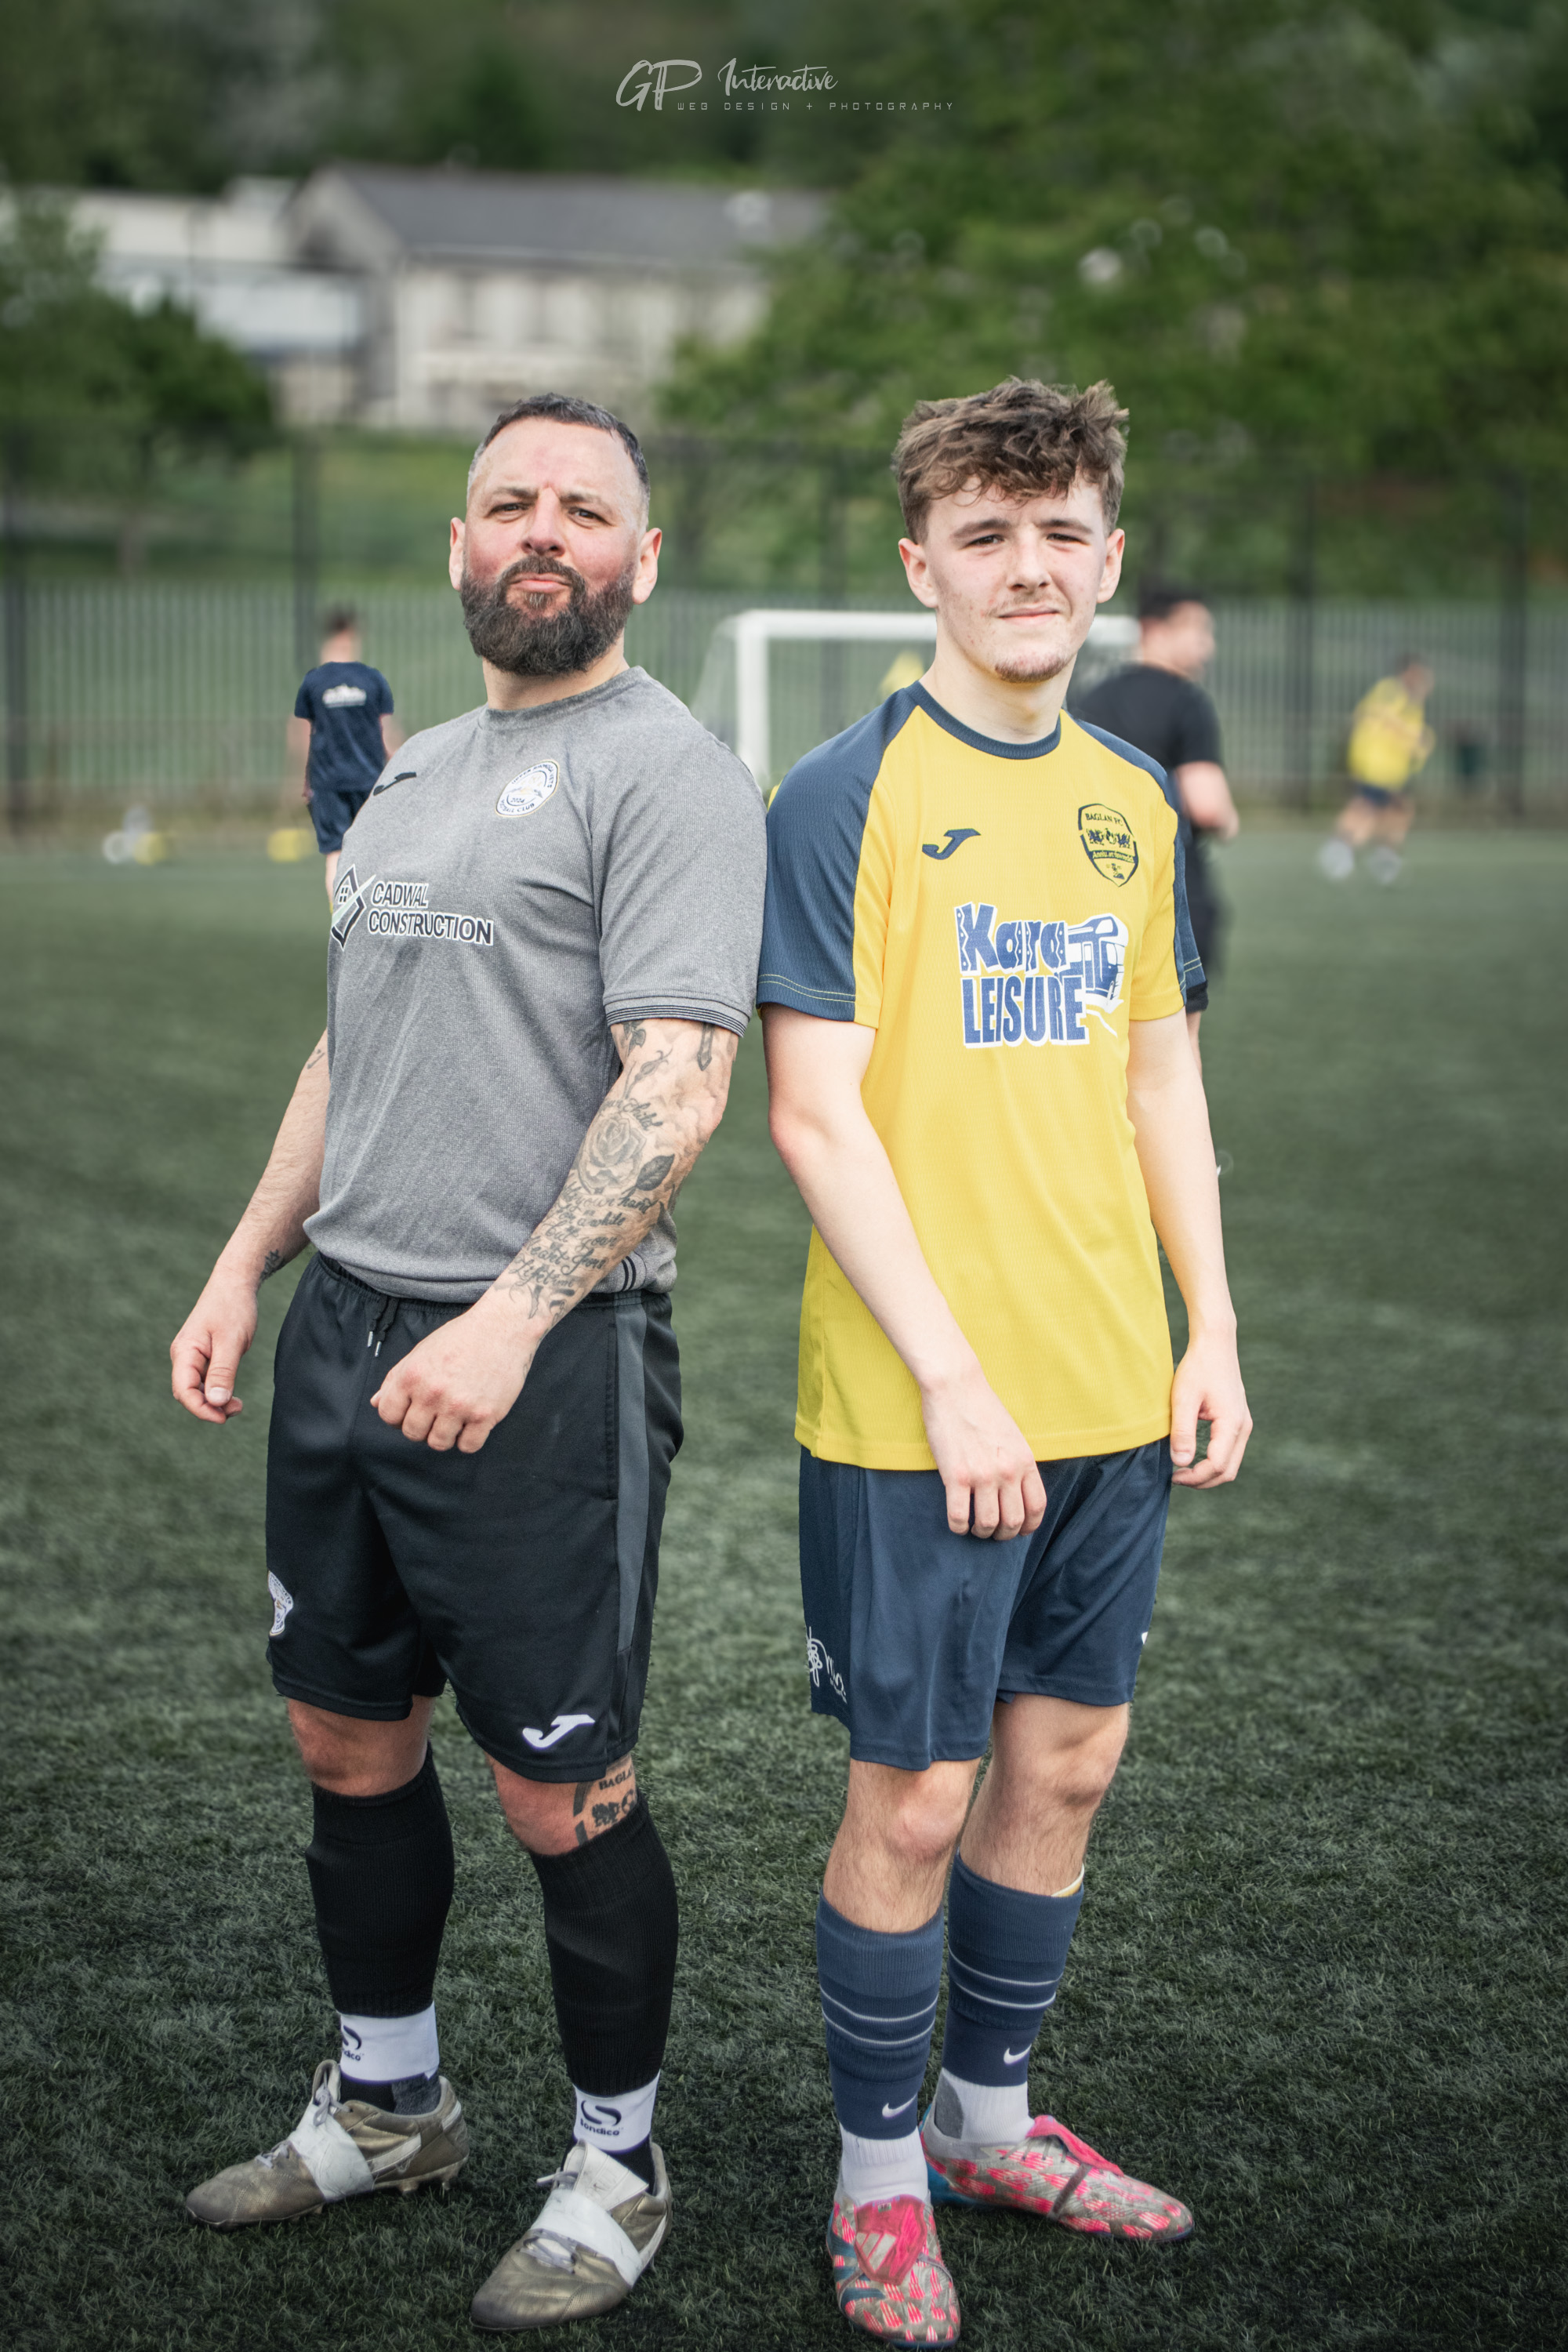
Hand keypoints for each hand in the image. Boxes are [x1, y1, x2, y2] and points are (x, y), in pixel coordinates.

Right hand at [171, 1271, 259, 1422]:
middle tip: (237, 1409)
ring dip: (214, 1401)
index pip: (183, 1391)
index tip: (223, 1417)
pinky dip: (218, 1391)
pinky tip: (233, 1396)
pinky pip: (205, 1381)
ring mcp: (192, 1356)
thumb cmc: (233, 1307)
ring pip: (197, 1389)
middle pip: (187, 1394)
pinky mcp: (204, 1355)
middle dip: (209, 1408)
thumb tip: (216, 1402)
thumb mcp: (231, 1341)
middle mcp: (184, 1356)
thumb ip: (223, 1372)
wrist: (235, 1282)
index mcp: (184, 1352)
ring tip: (238, 1405)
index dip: (201, 1409)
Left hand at [370, 1295, 535, 1452]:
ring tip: (455, 1417)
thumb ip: (396, 1378)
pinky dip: (468, 1439)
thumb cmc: (460, 1338)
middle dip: (421, 1426)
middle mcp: (432, 1392)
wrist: (503, 1327)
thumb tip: (376, 1402)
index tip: (413, 1409)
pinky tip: (472, 1422)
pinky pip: (468, 1446)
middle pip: (412, 1433)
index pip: (388, 1414)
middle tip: (436, 1412)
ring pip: (438, 1444)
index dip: (398, 1415)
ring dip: (445, 1435)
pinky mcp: (485, 1415)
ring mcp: (459, 1405)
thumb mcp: (422, 1352)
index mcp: (412, 1375)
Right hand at [920, 1360, 1046, 1538]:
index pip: (1037, 1507)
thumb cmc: (982, 1408)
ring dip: (981, 1533)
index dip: (1030, 1526)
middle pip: (1013, 1521)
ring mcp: (982, 1475)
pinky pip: (959, 1517)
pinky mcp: (956, 1476)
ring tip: (974, 1528)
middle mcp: (1008, 1471)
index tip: (1020, 1531)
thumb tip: (1017, 1490)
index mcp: (1025, 1461)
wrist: (956, 1387)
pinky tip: (956, 1523)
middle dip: (1004, 1534)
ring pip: (988, 1524)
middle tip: (993, 1532)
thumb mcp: (1013, 1435)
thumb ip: (1018, 1462)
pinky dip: (958, 1527)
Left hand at [1170, 1323, 1251, 1487]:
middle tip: (1176, 1478)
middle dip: (1202, 1481)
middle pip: (1228, 1471)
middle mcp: (1243, 1427)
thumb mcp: (1183, 1398)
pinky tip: (1194, 1456)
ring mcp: (1244, 1424)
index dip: (1195, 1477)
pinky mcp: (1239, 1421)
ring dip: (1208, 1473)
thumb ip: (1183, 1432)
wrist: (1216, 1344)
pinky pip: (1230, 1451)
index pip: (1217, 1465)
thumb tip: (1180, 1463)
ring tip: (1183, 1470)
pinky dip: (1214, 1461)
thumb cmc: (1198, 1367)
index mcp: (1232, 1424)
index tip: (1172, 1475)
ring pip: (1231, 1463)